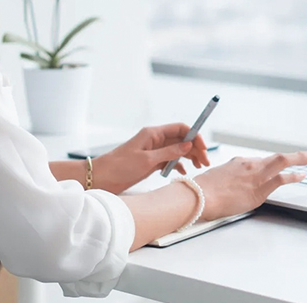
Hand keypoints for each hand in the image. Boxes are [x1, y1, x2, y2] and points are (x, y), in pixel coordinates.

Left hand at [92, 123, 210, 193]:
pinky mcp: (151, 162)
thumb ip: (169, 152)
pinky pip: (170, 161)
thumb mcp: (147, 160)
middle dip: (195, 149)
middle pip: (181, 140)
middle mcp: (155, 140)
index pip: (180, 128)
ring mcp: (153, 151)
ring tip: (199, 168)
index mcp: (153, 134)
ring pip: (177, 150)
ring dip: (189, 157)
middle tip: (205, 162)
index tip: (203, 148)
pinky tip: (183, 172)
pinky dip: (178, 165)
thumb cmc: (120, 167)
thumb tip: (189, 144)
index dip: (194, 136)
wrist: (101, 178)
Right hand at [191, 151, 306, 221]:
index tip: (277, 166)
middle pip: (276, 157)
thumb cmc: (203, 190)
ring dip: (298, 160)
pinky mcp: (259, 189)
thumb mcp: (215, 179)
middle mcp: (249, 166)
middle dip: (294, 156)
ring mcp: (255, 176)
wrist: (200, 195)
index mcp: (238, 163)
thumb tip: (229, 186)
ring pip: (282, 162)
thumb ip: (227, 180)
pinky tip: (301, 176)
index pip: (259, 162)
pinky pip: (280, 179)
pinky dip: (293, 176)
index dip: (271, 166)